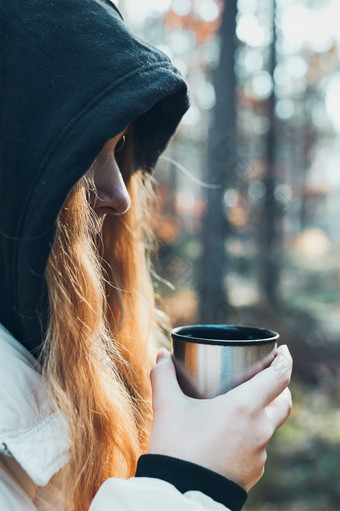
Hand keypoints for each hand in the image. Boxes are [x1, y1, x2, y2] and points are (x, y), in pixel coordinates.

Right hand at [148, 345, 291, 490]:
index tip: (283, 350)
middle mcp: (259, 429)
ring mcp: (260, 453)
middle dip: (280, 387)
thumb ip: (163, 376)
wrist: (178, 496)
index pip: (279, 377)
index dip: (285, 360)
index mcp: (245, 407)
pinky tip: (231, 436)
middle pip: (284, 402)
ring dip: (262, 413)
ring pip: (270, 426)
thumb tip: (162, 355)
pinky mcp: (254, 472)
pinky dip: (250, 436)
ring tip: (241, 408)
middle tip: (265, 378)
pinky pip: (258, 447)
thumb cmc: (177, 447)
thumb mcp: (167, 407)